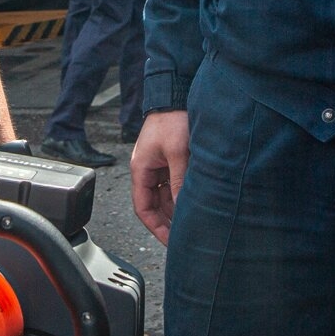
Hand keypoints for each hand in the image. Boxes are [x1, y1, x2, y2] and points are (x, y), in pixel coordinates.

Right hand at [131, 110, 188, 243]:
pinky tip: (194, 203)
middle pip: (155, 205)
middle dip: (167, 222)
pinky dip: (181, 195)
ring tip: (191, 223)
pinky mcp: (170, 160)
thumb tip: (182, 207)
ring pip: (165, 196)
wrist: (176, 94)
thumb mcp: (177, 153)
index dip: (155, 227)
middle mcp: (147, 170)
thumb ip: (179, 182)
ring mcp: (159, 165)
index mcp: (141, 170)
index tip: (170, 241)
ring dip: (176, 209)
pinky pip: (173, 184)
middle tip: (183, 237)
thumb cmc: (172, 119)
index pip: (143, 208)